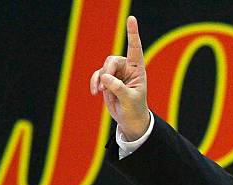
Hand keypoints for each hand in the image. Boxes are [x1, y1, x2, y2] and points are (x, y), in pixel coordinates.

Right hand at [90, 16, 149, 140]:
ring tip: (101, 92)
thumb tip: (104, 77)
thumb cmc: (135, 109)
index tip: (131, 18)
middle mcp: (127, 68)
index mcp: (138, 69)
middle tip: (105, 87)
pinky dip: (94, 82)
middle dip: (107, 72)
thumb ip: (118, 88)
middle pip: (112, 60)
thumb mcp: (130, 100)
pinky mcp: (107, 80)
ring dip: (100, 80)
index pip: (135, 49)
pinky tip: (95, 93)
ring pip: (103, 68)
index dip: (132, 33)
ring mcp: (116, 73)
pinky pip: (97, 75)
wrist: (130, 119)